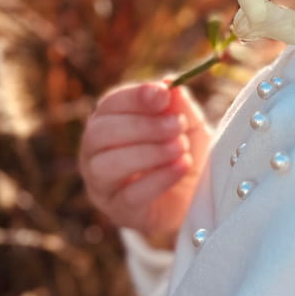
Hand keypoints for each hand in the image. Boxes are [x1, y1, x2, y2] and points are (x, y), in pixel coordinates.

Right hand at [79, 81, 209, 245]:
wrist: (198, 196)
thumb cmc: (186, 153)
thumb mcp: (190, 124)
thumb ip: (180, 105)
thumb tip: (170, 83)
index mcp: (110, 123)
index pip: (109, 105)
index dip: (134, 97)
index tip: (163, 95)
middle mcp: (96, 153)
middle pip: (100, 133)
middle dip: (141, 126)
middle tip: (177, 125)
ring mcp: (103, 185)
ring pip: (106, 166)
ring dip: (148, 153)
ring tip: (180, 148)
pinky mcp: (119, 212)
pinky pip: (129, 196)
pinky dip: (159, 179)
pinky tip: (182, 167)